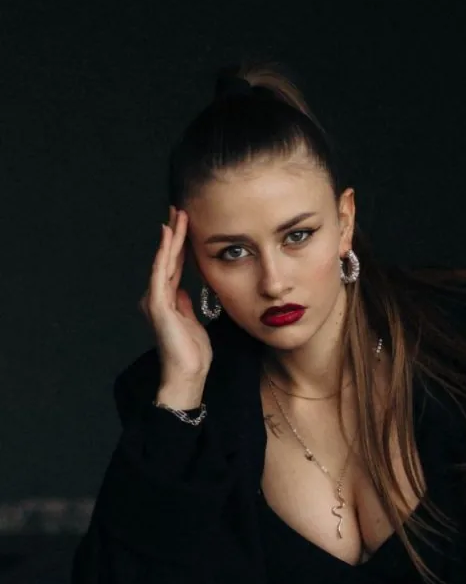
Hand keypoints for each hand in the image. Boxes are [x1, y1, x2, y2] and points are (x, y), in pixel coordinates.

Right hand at [138, 204, 213, 381]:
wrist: (188, 374)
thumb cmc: (192, 354)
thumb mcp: (192, 322)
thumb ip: (185, 304)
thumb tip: (183, 289)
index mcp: (167, 301)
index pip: (175, 266)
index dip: (180, 245)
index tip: (186, 225)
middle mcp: (157, 297)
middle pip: (168, 259)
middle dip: (175, 234)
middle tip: (180, 209)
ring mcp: (155, 299)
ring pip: (164, 260)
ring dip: (171, 237)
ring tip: (177, 215)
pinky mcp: (157, 304)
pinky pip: (160, 272)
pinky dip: (164, 252)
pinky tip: (169, 235)